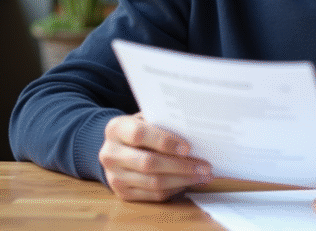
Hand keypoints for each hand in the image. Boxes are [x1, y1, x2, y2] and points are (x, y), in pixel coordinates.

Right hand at [98, 113, 212, 201]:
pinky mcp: (122, 193)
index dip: (164, 141)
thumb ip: (163, 124)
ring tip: (203, 176)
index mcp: (116, 129)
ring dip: (182, 180)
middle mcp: (110, 154)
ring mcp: (114, 176)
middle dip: (181, 166)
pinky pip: (153, 195)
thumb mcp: (145, 119)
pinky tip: (188, 183)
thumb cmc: (139, 129)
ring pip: (153, 183)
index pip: (139, 135)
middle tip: (205, 166)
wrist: (115, 147)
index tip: (188, 147)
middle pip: (148, 163)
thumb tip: (195, 135)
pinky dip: (174, 190)